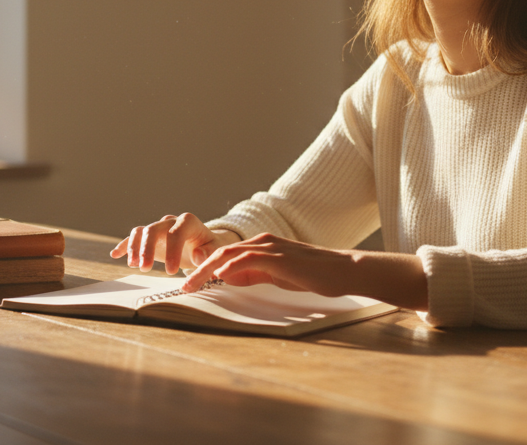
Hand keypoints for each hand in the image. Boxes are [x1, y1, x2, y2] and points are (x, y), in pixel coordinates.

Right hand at [109, 213, 237, 274]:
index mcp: (188, 222)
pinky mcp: (150, 237)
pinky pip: (134, 237)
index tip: (171, 272)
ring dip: (135, 247)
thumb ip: (208, 253)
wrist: (205, 244)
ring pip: (141, 231)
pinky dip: (124, 245)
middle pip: (153, 229)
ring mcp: (158, 228)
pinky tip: (115, 254)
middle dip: (148, 249)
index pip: (176, 232)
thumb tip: (197, 254)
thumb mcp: (215, 251)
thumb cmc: (211, 249)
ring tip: (134, 266)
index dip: (172, 251)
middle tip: (146, 269)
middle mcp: (170, 221)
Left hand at [182, 233, 355, 295]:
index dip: (205, 267)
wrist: (342, 270)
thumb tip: (229, 279)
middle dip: (199, 269)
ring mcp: (270, 247)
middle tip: (184, 286)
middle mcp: (262, 241)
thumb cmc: (313, 275)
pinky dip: (231, 267)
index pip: (225, 254)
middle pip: (221, 252)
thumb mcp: (277, 275)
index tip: (191, 282)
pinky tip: (219, 277)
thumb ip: (254, 274)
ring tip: (193, 283)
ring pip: (229, 253)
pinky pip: (248, 259)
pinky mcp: (278, 256)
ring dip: (208, 270)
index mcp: (261, 245)